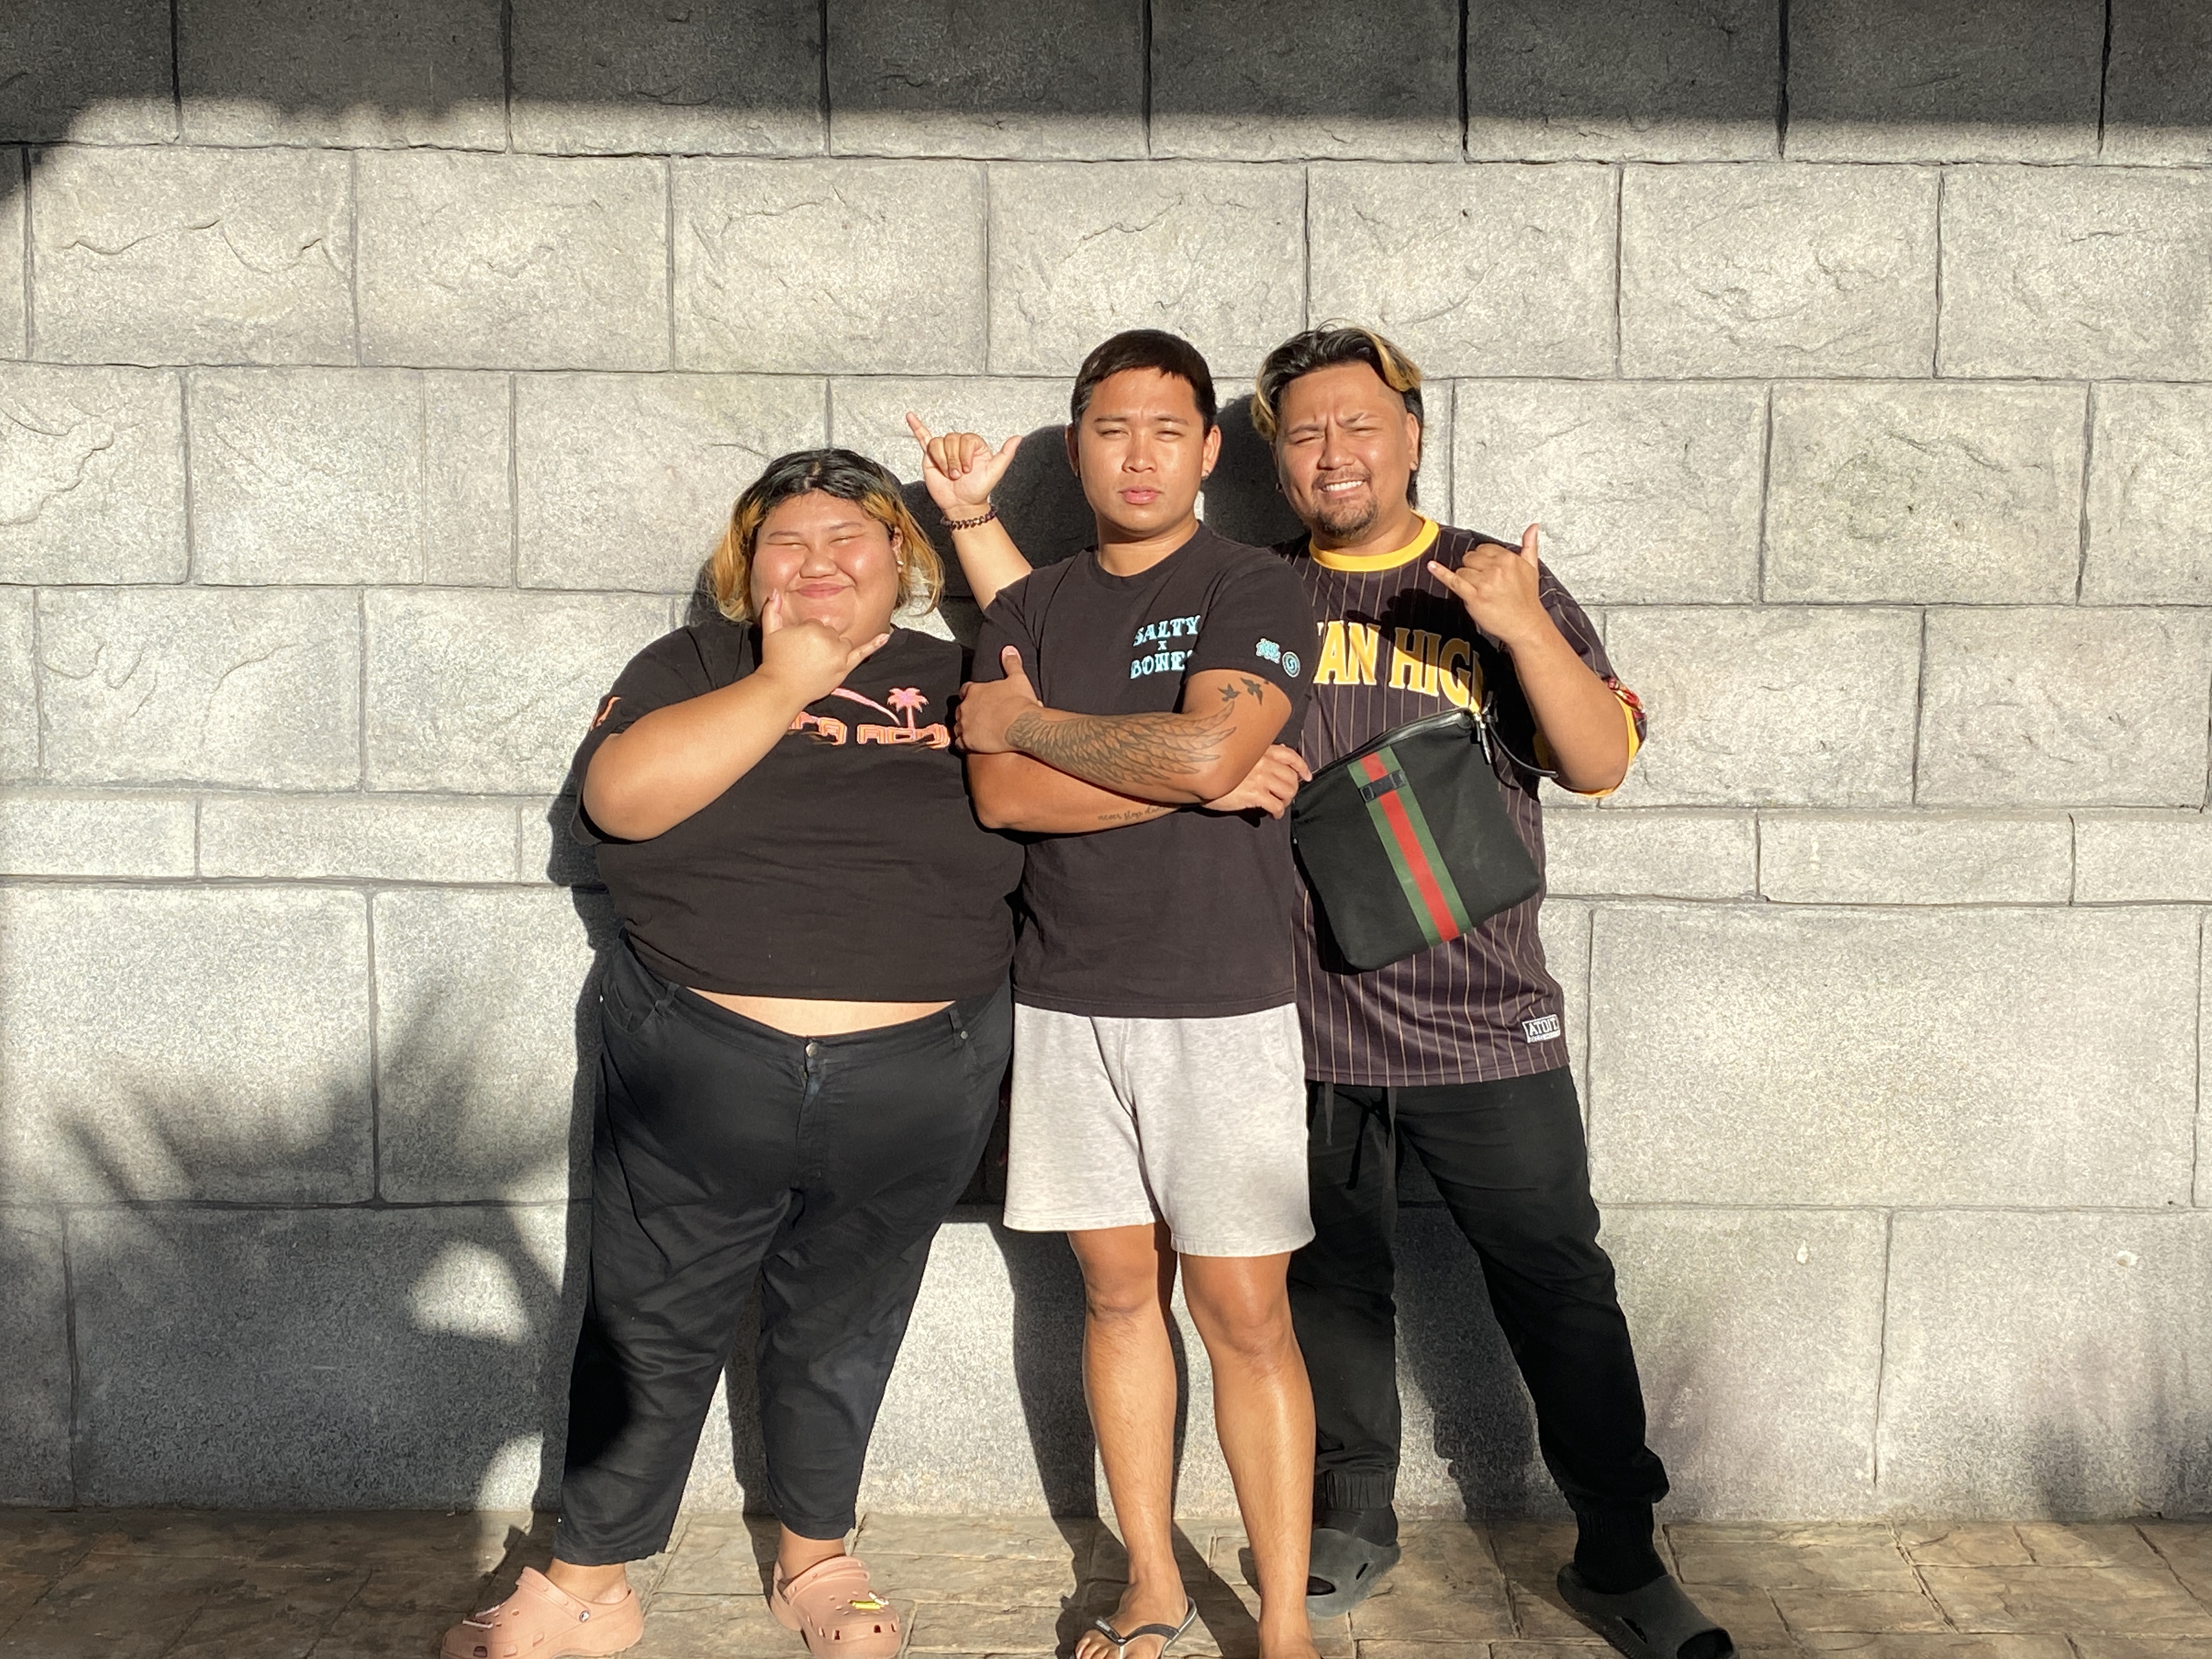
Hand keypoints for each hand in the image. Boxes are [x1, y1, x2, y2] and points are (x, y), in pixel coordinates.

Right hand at [755, 588, 887, 705]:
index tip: (797, 646)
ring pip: (842, 643)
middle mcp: (829, 640)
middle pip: (830, 633)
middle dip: (819, 642)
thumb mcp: (769, 632)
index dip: (805, 635)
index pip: (816, 624)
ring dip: (833, 648)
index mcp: (812, 627)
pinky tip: (886, 636)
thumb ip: (772, 609)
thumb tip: (775, 591)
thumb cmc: (774, 661)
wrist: (781, 689)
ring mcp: (839, 655)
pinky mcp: (844, 669)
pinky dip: (875, 645)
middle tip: (804, 656)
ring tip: (817, 661)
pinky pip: (862, 653)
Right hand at [907, 412, 1021, 518]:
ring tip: (948, 473)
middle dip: (954, 460)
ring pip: (938, 444)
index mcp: (974, 445)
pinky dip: (916, 427)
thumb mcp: (995, 471)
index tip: (968, 470)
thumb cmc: (978, 490)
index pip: (966, 439)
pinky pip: (923, 438)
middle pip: (950, 439)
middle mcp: (958, 445)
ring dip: (943, 461)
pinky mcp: (930, 456)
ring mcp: (944, 449)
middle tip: (957, 475)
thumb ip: (1006, 454)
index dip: (965, 455)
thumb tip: (1018, 438)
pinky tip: (911, 417)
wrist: (961, 505)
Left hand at [955, 646, 1041, 753]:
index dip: (971, 694)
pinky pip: (959, 743)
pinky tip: (971, 745)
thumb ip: (1011, 663)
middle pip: (960, 708)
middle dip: (967, 712)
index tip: (977, 698)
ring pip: (957, 726)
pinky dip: (963, 744)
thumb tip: (1008, 649)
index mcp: (975, 690)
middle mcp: (966, 706)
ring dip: (964, 728)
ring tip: (974, 732)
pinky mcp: (968, 741)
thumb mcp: (1018, 678)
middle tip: (978, 716)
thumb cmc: (1020, 702)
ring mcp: (965, 724)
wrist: (1022, 726)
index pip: (966, 690)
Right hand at [1203, 743, 1311, 817]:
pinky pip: (1276, 806)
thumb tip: (1278, 752)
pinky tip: (1272, 815)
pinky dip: (1278, 813)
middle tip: (1285, 797)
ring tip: (1278, 805)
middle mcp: (1263, 762)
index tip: (1306, 776)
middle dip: (1292, 789)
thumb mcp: (1238, 754)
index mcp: (1261, 750)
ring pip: (1288, 792)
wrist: (1198, 778)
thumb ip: (1258, 754)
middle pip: (1292, 777)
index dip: (1302, 767)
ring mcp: (1260, 778)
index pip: (1290, 755)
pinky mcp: (1254, 795)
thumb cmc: (1215, 767)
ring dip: (1286, 801)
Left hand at [1427, 523, 1552, 651]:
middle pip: (1470, 558)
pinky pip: (1453, 580)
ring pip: (1462, 570)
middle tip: (1484, 582)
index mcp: (1508, 558)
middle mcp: (1496, 568)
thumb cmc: (1527, 599)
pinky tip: (1432, 566)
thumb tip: (1533, 527)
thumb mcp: (1532, 567)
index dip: (1483, 559)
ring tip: (1481, 591)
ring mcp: (1484, 582)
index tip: (1487, 568)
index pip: (1483, 548)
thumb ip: (1529, 545)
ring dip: (1467, 580)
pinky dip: (1441, 573)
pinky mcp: (1473, 596)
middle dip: (1474, 568)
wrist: (1525, 624)